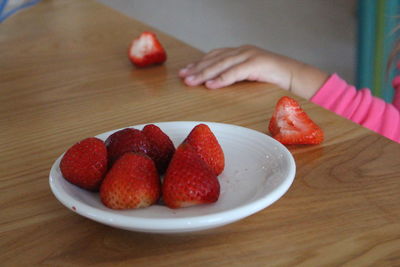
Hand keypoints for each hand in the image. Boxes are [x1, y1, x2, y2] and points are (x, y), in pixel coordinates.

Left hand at [179, 45, 328, 99]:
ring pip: (221, 65)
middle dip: (197, 69)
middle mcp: (242, 51)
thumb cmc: (273, 79)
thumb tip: (215, 84)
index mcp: (240, 53)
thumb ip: (235, 76)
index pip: (215, 56)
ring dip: (204, 74)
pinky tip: (210, 85)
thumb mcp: (250, 76)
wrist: (296, 76)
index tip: (186, 71)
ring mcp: (249, 56)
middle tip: (183, 77)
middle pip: (215, 60)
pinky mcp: (256, 64)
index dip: (199, 64)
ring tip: (191, 81)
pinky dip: (221, 79)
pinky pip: (235, 72)